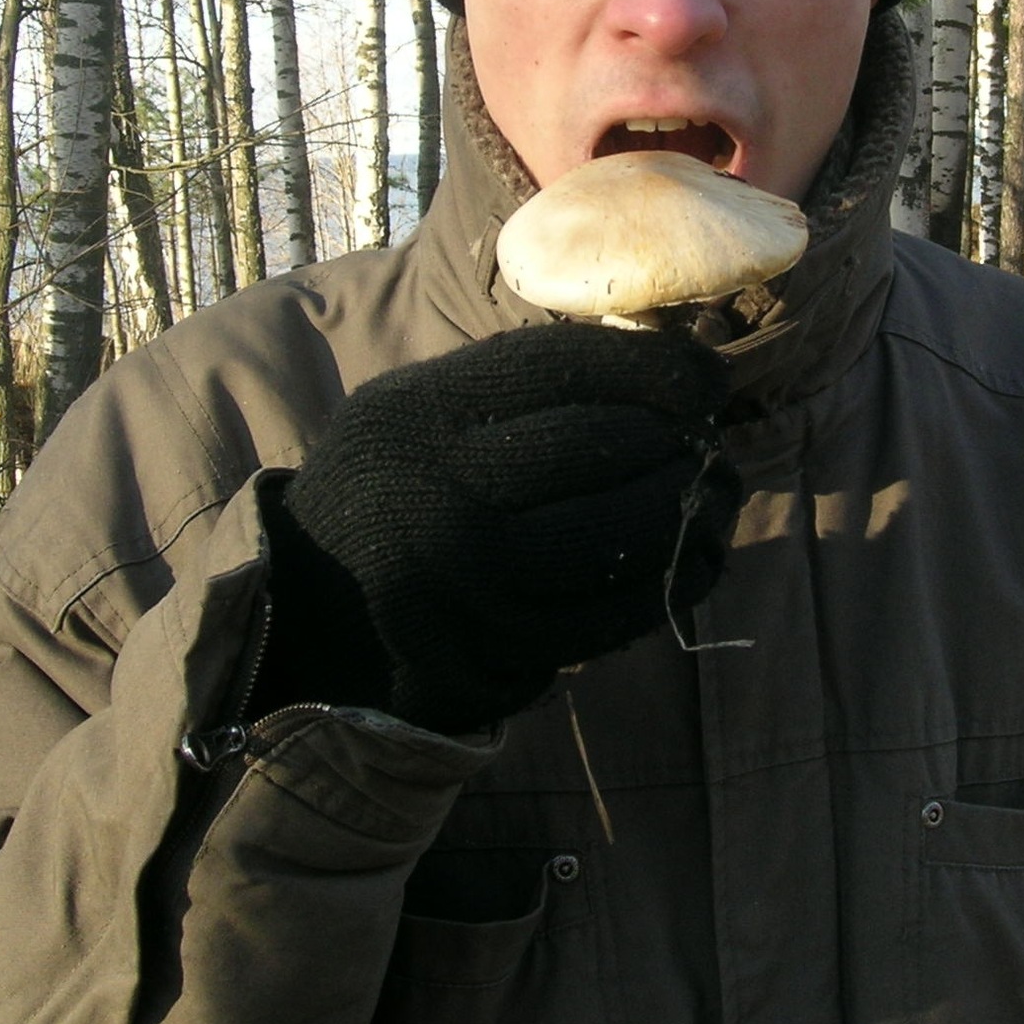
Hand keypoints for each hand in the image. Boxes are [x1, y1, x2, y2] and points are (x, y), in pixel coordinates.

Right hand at [264, 322, 741, 734]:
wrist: (306, 608)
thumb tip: (666, 369)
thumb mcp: (418, 410)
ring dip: (688, 513)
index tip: (710, 376)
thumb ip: (516, 388)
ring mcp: (462, 584)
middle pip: (598, 450)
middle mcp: (435, 494)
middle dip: (680, 443)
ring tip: (716, 495)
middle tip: (713, 443)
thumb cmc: (396, 487)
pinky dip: (669, 582)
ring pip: (616, 540)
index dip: (654, 369)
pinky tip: (697, 557)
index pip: (560, 370)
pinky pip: (608, 618)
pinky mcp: (490, 654)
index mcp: (418, 413)